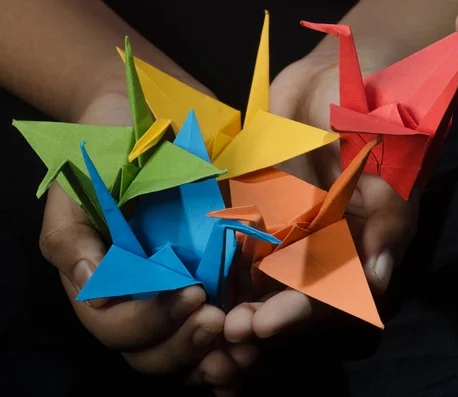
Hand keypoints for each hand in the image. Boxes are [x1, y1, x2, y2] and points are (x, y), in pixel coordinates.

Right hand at [39, 89, 246, 391]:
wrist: (156, 118)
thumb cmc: (111, 147)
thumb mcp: (80, 183)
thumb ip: (72, 234)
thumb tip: (93, 282)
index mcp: (102, 283)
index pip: (116, 325)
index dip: (151, 321)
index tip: (192, 293)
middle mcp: (138, 297)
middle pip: (151, 350)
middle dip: (185, 346)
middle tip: (220, 324)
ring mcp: (176, 294)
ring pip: (186, 349)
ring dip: (213, 358)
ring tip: (244, 353)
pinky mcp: (213, 282)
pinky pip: (219, 327)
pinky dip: (233, 345)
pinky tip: (253, 350)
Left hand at [224, 54, 418, 341]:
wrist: (342, 77)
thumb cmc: (379, 124)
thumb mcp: (393, 173)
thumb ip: (388, 226)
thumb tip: (375, 282)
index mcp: (356, 247)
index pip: (328, 294)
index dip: (296, 313)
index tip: (262, 327)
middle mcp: (321, 246)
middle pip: (287, 293)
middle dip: (259, 314)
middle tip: (226, 330)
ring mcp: (287, 227)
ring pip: (258, 272)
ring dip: (233, 295)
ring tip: (205, 312)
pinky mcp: (258, 204)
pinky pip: (236, 236)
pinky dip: (219, 257)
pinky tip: (195, 273)